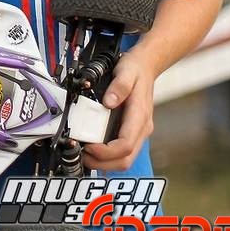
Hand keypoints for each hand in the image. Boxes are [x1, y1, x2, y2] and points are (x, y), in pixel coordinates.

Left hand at [82, 50, 155, 171]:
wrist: (146, 66)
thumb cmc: (135, 70)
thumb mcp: (126, 71)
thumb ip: (118, 86)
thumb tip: (108, 102)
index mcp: (140, 117)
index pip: (126, 145)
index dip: (107, 152)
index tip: (90, 147)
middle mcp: (141, 128)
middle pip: (126, 159)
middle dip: (103, 163)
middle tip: (83, 156)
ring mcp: (138, 131)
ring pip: (124, 159)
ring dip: (104, 162)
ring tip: (85, 154)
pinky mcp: (132, 131)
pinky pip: (122, 151)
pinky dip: (107, 156)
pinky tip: (93, 149)